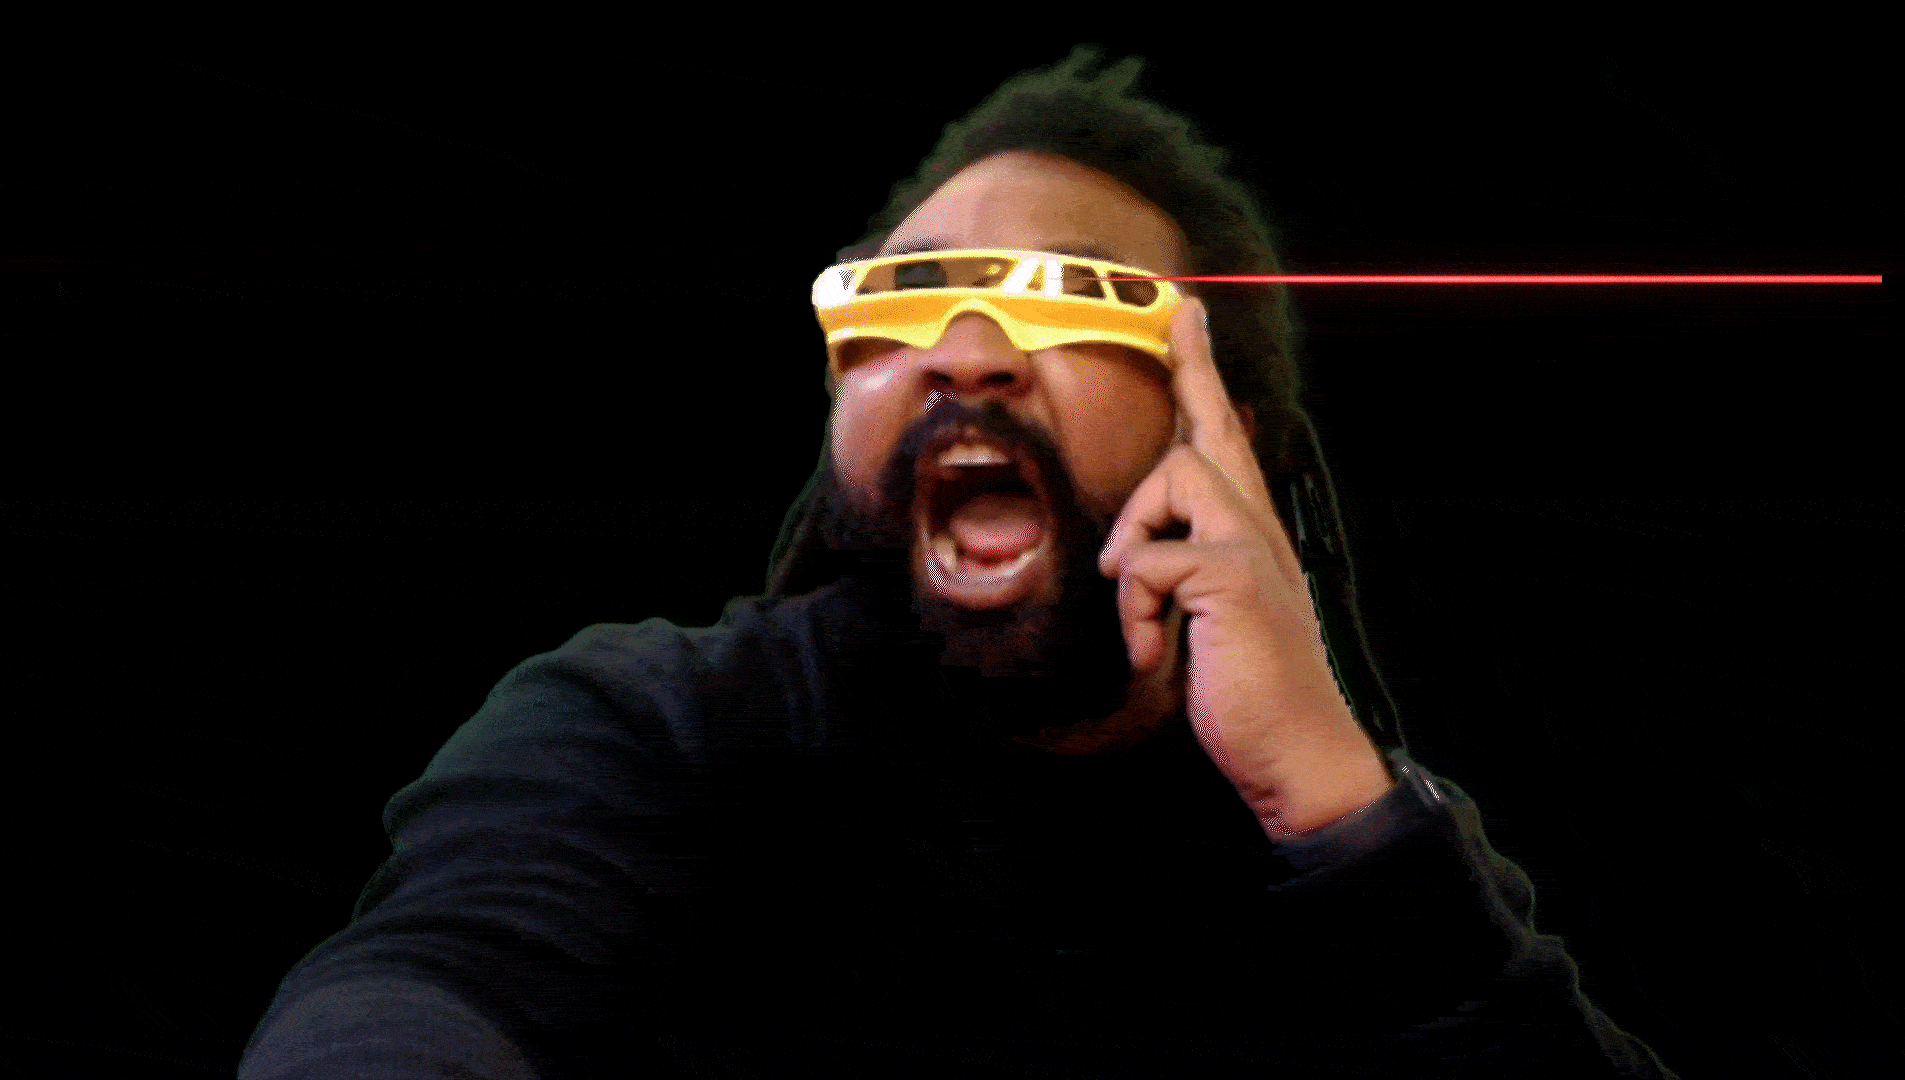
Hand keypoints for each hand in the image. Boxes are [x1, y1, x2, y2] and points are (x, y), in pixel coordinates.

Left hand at [1098, 297, 1392, 837]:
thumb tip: (1130, 557)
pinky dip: (1135, 613)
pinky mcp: (1231, 575)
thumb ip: (1182, 577)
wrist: (1299, 751)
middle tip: (1181, 315)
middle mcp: (1257, 529)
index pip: (1226, 443)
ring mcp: (1250, 545)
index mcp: (1250, 538)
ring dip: (1134, 546)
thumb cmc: (1249, 693)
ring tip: (1143, 614)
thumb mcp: (1206, 622)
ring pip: (1173, 478)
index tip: (1187, 316)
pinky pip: (1147, 561)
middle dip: (1191, 377)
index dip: (1203, 377)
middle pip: (1207, 436)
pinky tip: (1154, 654)